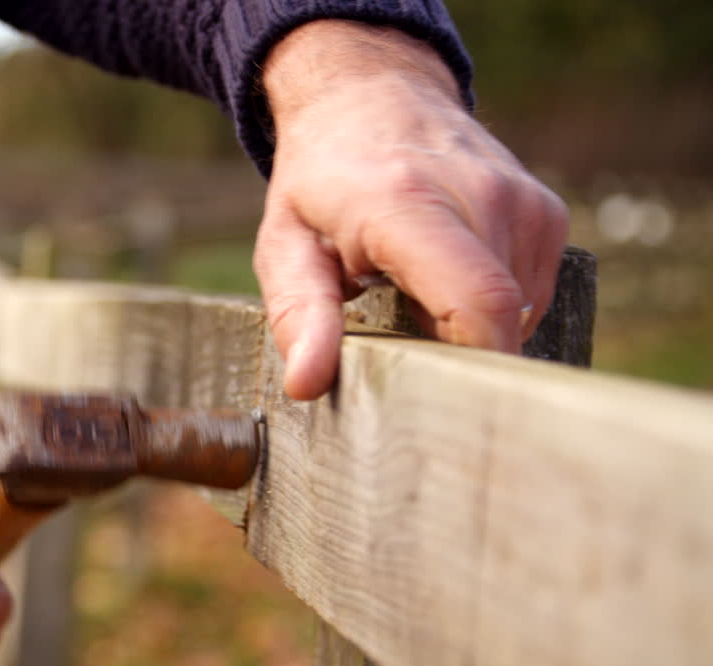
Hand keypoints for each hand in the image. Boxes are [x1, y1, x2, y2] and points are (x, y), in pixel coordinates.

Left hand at [253, 20, 568, 399]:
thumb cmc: (321, 181)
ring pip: (518, 315)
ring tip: (415, 299)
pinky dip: (491, 306)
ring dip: (469, 328)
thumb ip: (298, 315)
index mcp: (408, 206)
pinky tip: (446, 282)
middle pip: (498, 323)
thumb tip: (306, 384)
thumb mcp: (285, 246)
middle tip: (400, 348)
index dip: (470, 368)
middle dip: (453, 356)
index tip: (439, 405)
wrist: (373, 96)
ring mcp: (524, 203)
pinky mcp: (546, 213)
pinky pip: (530, 294)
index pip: (477, 303)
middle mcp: (482, 197)